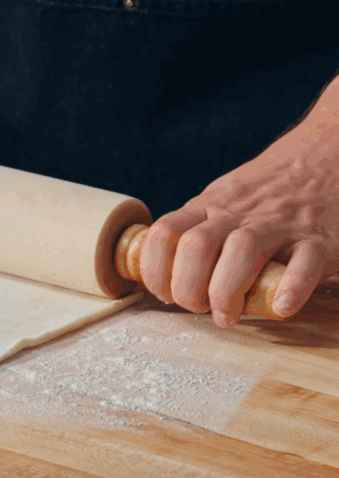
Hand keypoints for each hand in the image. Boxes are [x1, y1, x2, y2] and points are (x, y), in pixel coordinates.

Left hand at [139, 137, 338, 326]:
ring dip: (227, 291)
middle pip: (197, 247)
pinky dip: (292, 287)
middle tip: (199, 309)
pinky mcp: (318, 238)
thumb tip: (162, 270)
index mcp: (209, 206)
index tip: (164, 295)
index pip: (164, 233)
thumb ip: (194, 227)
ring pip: (242, 250)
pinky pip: (304, 261)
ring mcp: (280, 224)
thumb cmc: (265, 192)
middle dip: (188, 288)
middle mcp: (238, 213)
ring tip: (229, 316)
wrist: (324, 161)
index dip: (155, 270)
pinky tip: (281, 306)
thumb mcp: (220, 199)